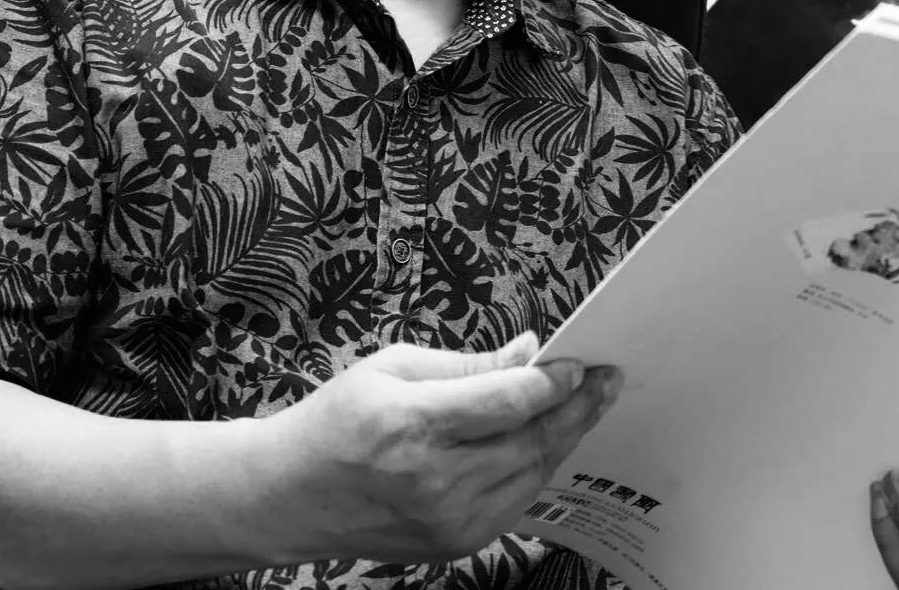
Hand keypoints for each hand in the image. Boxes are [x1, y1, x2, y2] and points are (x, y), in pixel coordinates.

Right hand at [246, 332, 620, 566]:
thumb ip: (468, 365)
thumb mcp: (392, 367)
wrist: (290, 496)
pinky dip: (538, 467)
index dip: (553, 382)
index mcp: (413, 424)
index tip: (581, 361)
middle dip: (577, 408)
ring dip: (566, 437)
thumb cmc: (337, 418)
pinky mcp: (455, 545)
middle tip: (608, 379)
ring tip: (589, 404)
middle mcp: (436, 480)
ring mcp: (448, 521)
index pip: (507, 403)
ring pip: (532, 475)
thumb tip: (529, 352)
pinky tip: (550, 438)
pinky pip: (516, 501)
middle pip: (531, 442)